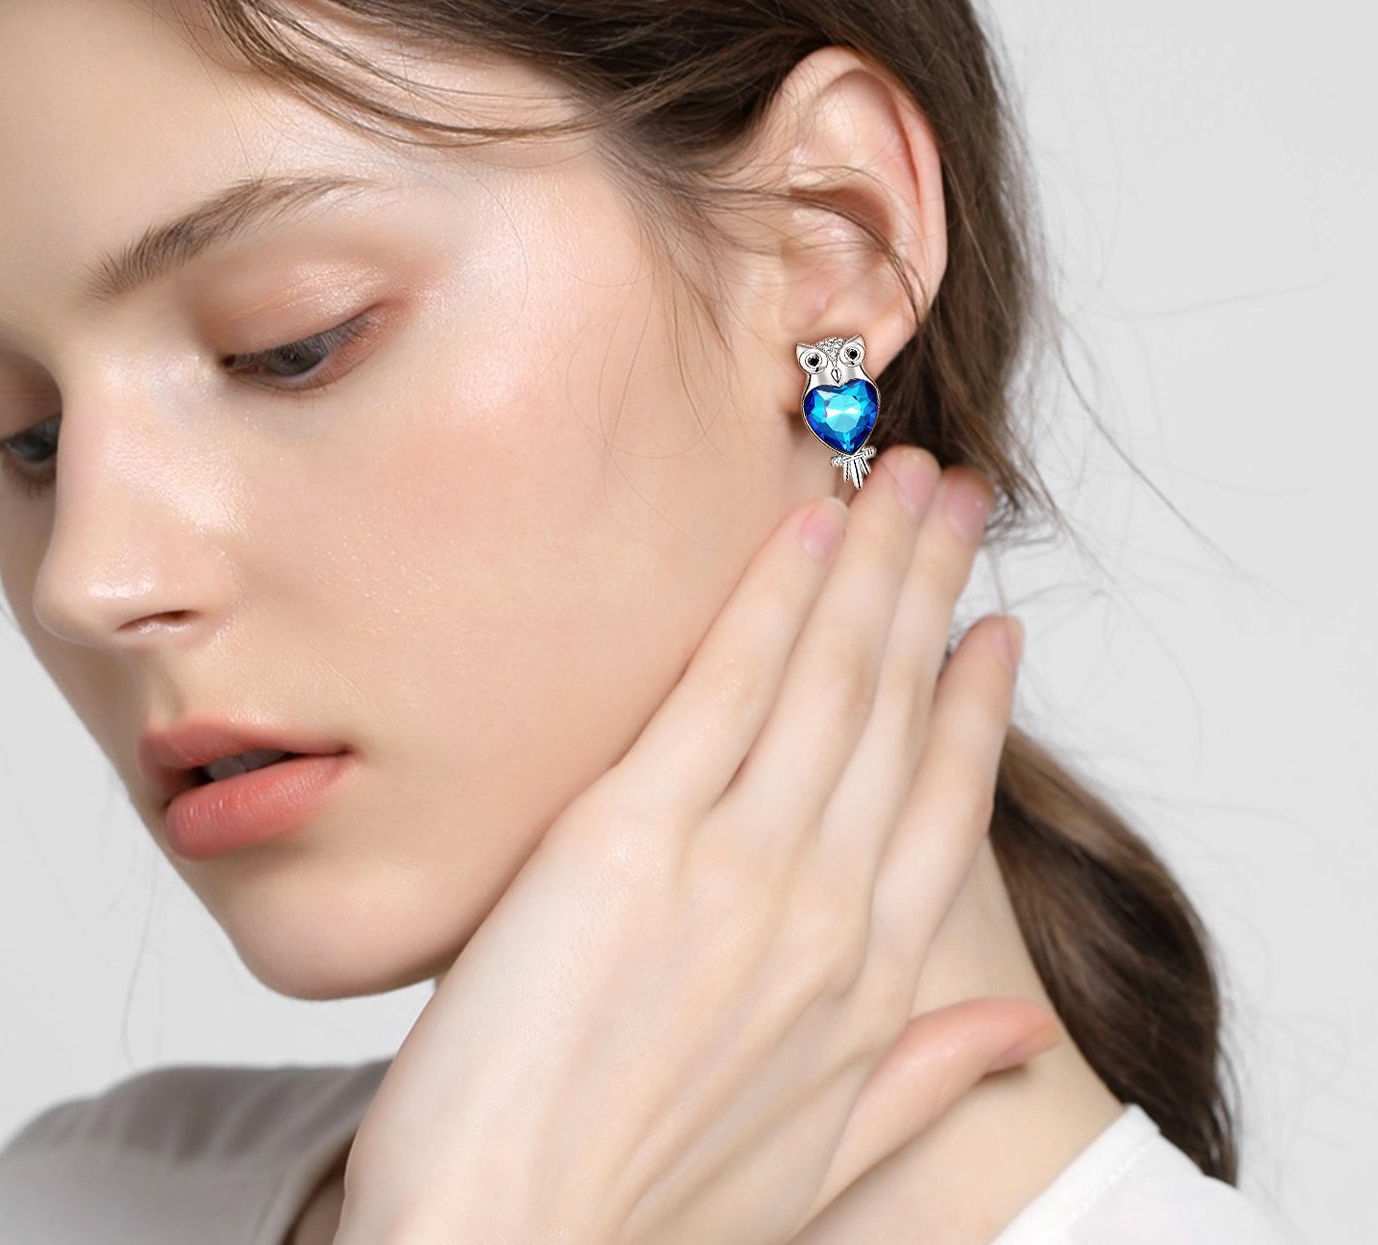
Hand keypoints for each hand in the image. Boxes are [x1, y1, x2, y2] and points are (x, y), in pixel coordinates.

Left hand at [335, 446, 1058, 1244]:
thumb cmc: (645, 1212)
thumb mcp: (822, 1163)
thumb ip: (929, 1077)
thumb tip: (1019, 1033)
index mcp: (872, 982)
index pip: (950, 804)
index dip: (977, 704)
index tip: (994, 626)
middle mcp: (825, 908)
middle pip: (896, 709)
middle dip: (932, 585)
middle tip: (955, 495)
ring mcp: (737, 864)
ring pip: (831, 678)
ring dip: (874, 563)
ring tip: (902, 478)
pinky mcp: (632, 835)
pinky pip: (725, 684)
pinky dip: (773, 597)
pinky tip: (803, 526)